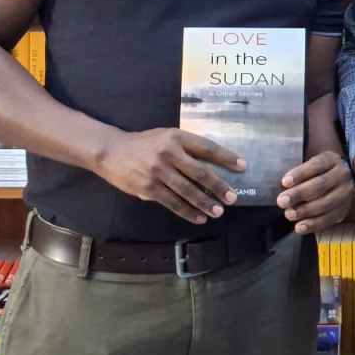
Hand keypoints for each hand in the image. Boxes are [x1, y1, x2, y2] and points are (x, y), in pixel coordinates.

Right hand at [97, 127, 245, 224]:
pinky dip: (188, 212)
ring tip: (219, 211)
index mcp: (176, 137)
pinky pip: (172, 203)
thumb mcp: (166, 136)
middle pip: (200, 172)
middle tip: (233, 197)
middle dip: (218, 186)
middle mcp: (169, 153)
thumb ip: (186, 147)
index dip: (226, 157)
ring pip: (187, 191)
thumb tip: (213, 163)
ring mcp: (158, 172)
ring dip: (205, 203)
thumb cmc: (144, 143)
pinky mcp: (148, 189)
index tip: (242, 166)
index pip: (207, 148)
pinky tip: (199, 218)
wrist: (112, 151)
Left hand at [276, 150, 354, 234]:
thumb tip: (284, 185)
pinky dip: (313, 225)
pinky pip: (328, 219)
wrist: (343, 180)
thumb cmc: (320, 172)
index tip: (284, 182)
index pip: (316, 165)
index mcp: (331, 160)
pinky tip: (300, 227)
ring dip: (305, 211)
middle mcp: (341, 175)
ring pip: (325, 204)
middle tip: (282, 201)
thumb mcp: (313, 164)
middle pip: (320, 185)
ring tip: (289, 214)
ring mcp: (345, 194)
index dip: (299, 174)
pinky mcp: (343, 210)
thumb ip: (300, 173)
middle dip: (299, 194)